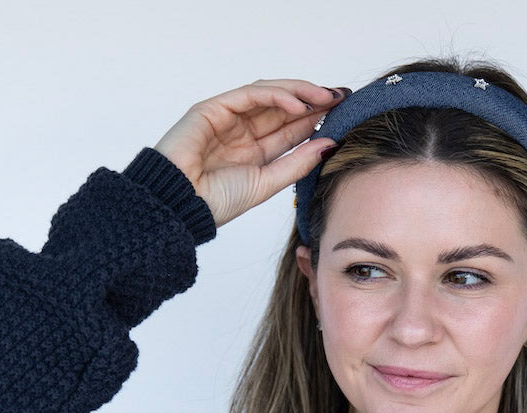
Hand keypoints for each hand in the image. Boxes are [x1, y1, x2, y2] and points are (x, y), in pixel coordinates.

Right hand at [152, 79, 346, 227]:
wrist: (182, 205)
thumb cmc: (217, 202)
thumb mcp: (267, 183)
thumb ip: (297, 164)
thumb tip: (329, 145)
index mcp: (254, 151)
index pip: (290, 128)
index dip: (317, 119)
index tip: (345, 115)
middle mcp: (242, 131)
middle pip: (284, 107)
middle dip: (314, 100)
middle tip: (342, 97)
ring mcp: (228, 117)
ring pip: (270, 95)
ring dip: (300, 93)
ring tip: (327, 97)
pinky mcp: (213, 108)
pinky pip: (251, 94)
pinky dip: (277, 95)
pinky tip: (300, 104)